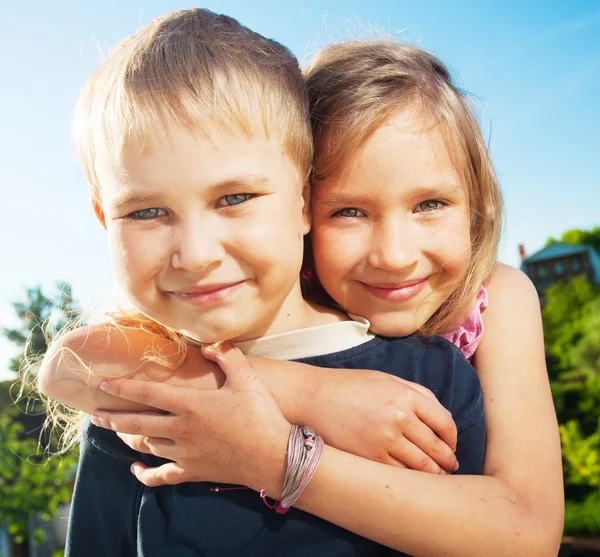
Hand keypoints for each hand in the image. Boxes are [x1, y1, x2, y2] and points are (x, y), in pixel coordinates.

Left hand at [91, 342, 289, 494]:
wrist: (275, 456)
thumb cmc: (262, 414)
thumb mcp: (247, 378)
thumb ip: (227, 356)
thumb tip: (209, 343)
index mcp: (191, 404)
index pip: (148, 393)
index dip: (123, 388)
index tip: (103, 384)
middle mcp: (181, 430)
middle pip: (138, 422)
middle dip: (114, 417)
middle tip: (96, 414)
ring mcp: (185, 453)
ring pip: (146, 445)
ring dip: (127, 437)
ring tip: (114, 430)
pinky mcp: (193, 471)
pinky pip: (162, 476)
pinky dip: (145, 475)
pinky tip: (136, 471)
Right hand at [303, 367, 457, 473]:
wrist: (312, 397)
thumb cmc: (349, 386)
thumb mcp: (386, 379)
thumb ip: (416, 393)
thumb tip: (441, 417)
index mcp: (406, 395)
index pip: (445, 422)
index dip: (452, 438)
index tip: (450, 444)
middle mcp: (399, 417)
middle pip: (437, 447)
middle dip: (447, 460)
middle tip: (449, 466)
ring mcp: (385, 439)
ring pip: (423, 466)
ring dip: (434, 474)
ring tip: (435, 477)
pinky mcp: (370, 457)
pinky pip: (400, 475)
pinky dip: (411, 480)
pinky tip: (412, 480)